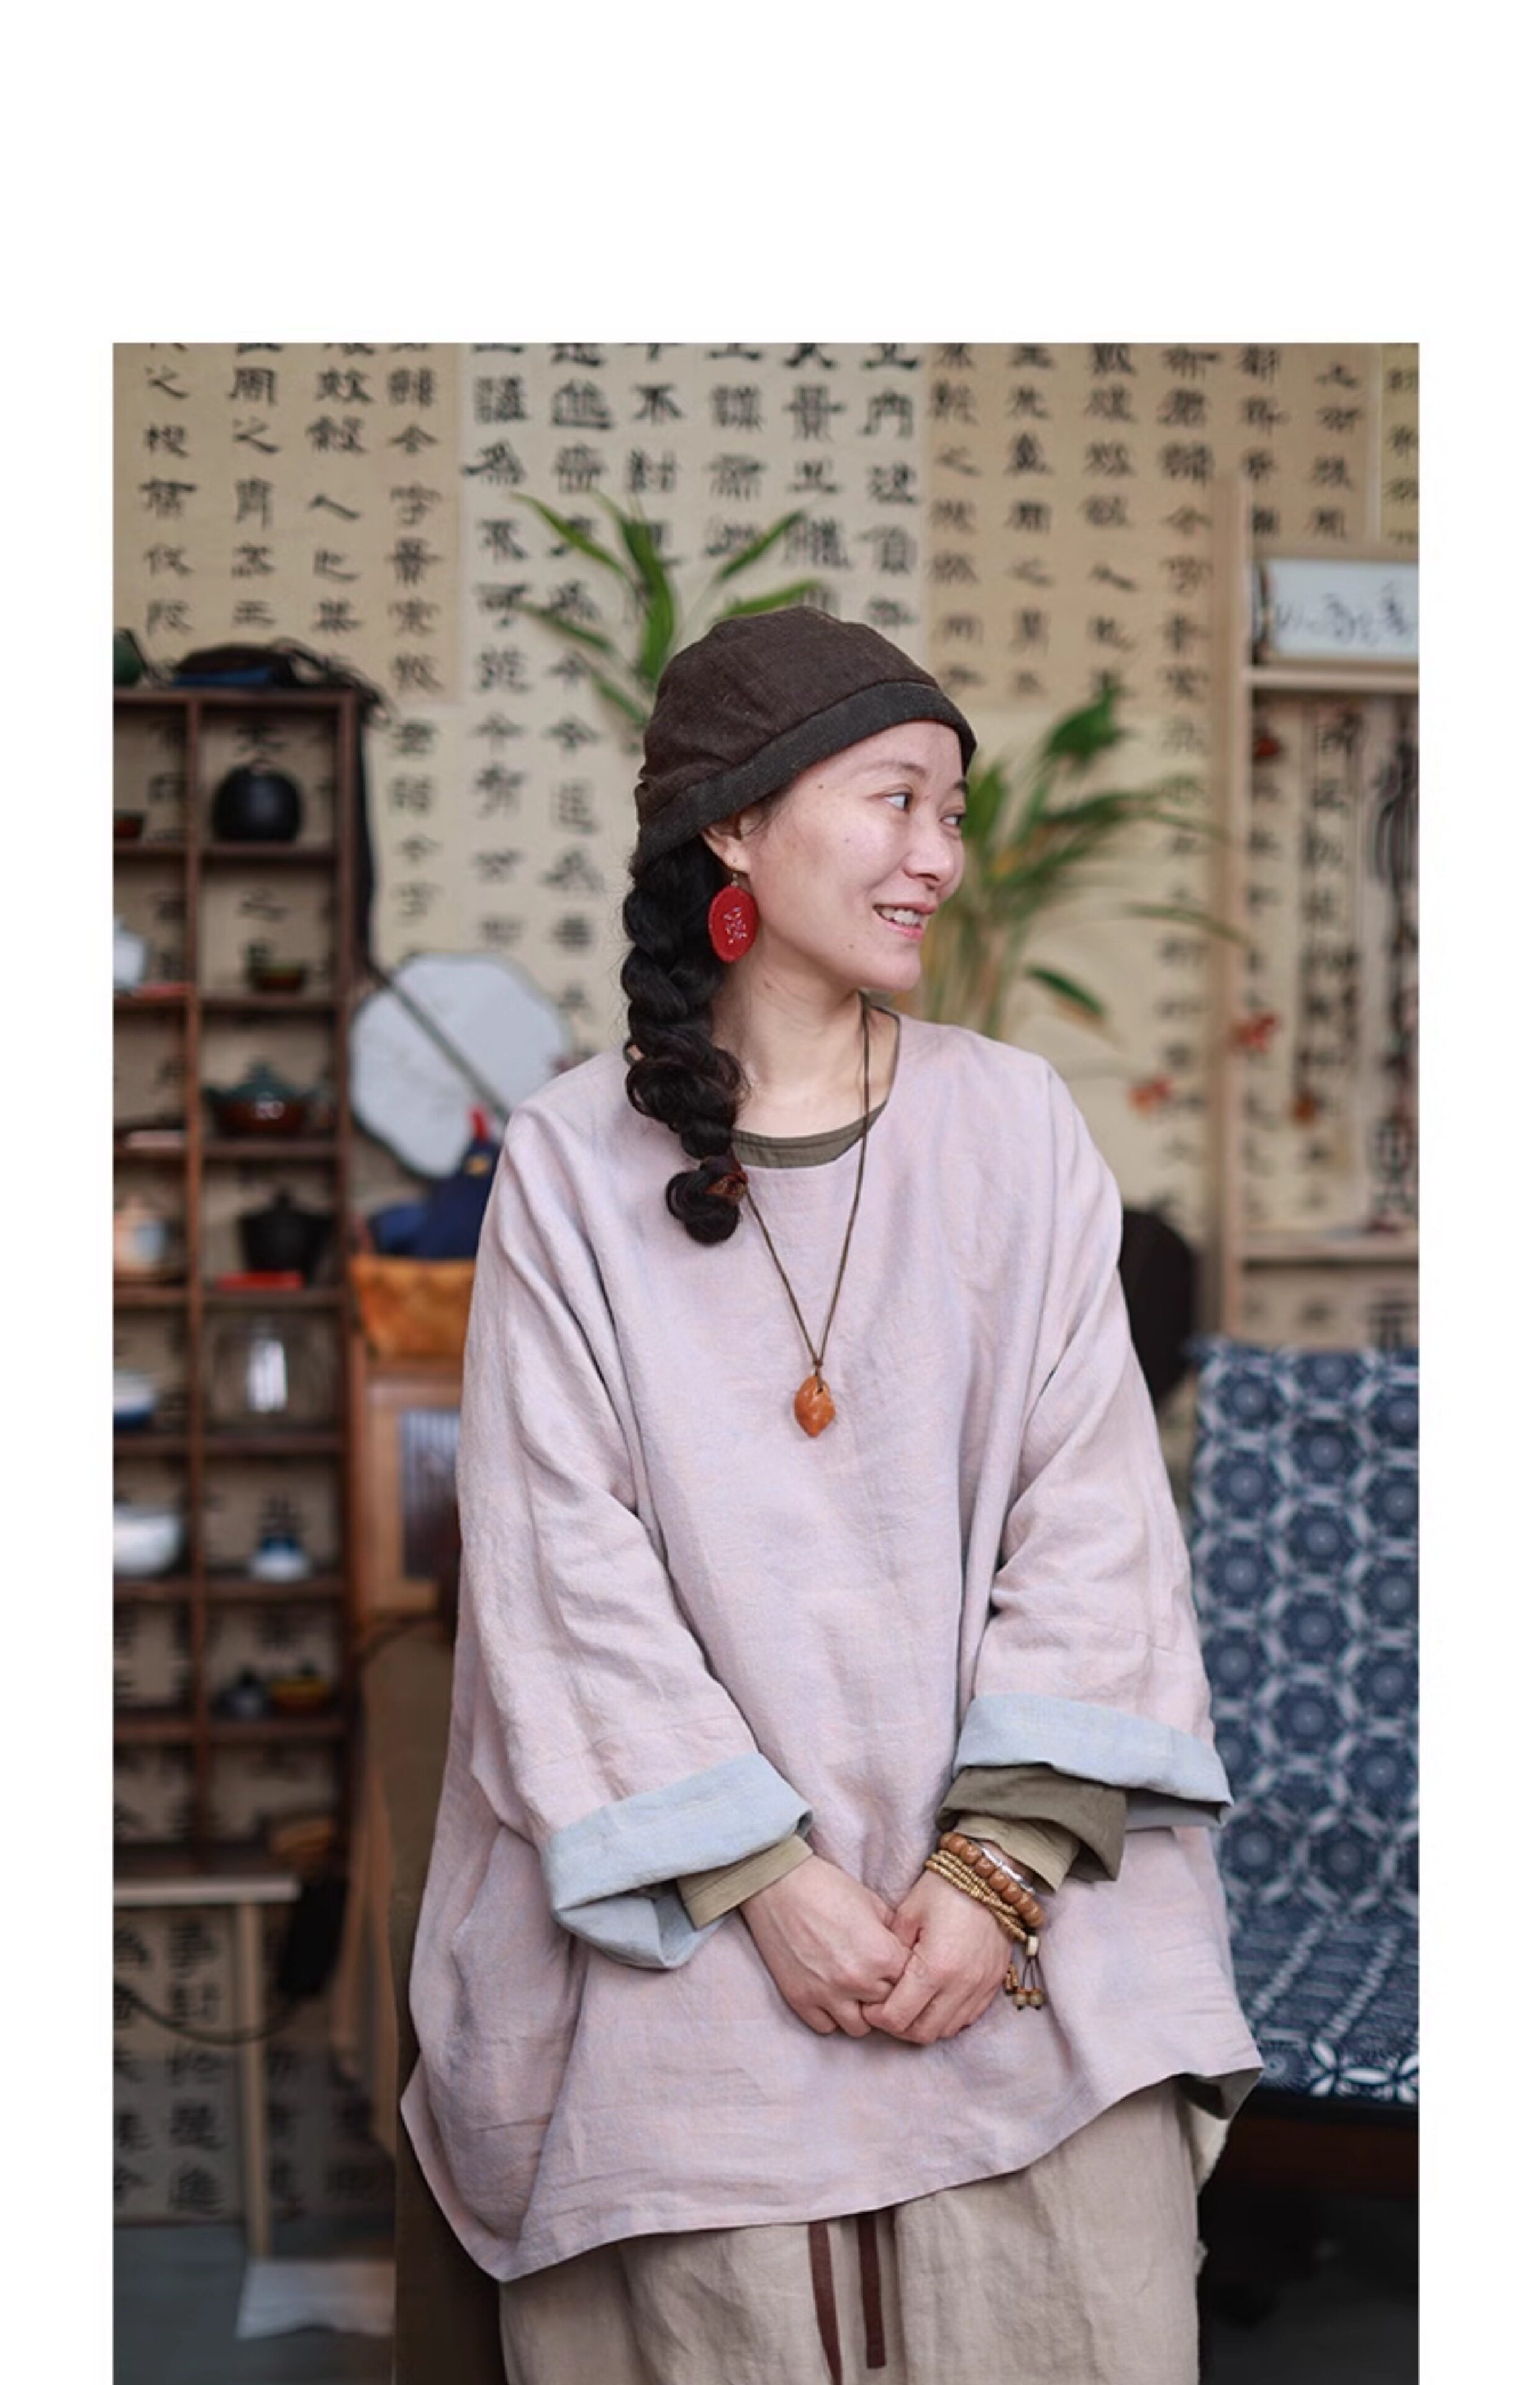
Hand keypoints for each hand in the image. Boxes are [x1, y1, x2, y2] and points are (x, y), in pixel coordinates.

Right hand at [740, 1854, 909, 2037]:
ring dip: (861, 2011)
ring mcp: (827, 1994)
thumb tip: (905, 1955)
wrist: (777, 1883)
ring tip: (855, 1990)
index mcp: (881, 1954)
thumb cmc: (826, 1886)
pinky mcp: (800, 2000)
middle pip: (889, 2007)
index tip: (897, 1965)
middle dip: (887, 1993)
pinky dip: (832, 2015)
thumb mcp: (872, 1902)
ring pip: (860, 2027)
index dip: (907, 1974)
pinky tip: (831, 1994)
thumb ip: (893, 1934)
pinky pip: (827, 2028)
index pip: (912, 1983)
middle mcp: (857, 1980)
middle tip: (877, 1977)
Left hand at [858, 1869, 1007, 2044]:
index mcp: (934, 1967)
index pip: (898, 2017)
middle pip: (922, 2033)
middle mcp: (960, 1985)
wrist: (990, 1877)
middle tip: (886, 2010)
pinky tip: (935, 2000)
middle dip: (898, 2027)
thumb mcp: (908, 1913)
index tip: (869, 2006)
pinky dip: (947, 2017)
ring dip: (924, 2025)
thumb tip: (880, 1977)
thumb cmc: (945, 1890)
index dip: (877, 2017)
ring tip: (910, 2006)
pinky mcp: (993, 1985)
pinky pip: (967, 2018)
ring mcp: (980, 1988)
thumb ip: (891, 1950)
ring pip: (946, 2030)